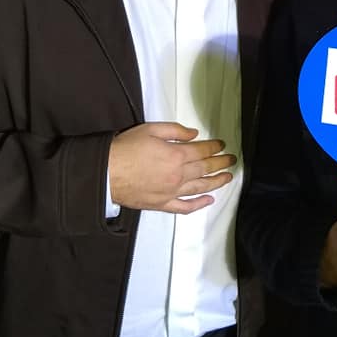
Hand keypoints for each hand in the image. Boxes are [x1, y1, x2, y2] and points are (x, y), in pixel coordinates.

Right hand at [108, 122, 235, 213]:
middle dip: (220, 163)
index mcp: (176, 155)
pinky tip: (209, 200)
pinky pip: (184, 207)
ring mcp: (171, 192)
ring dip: (216, 182)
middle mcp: (178, 175)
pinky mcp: (162, 204)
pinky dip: (198, 204)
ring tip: (228, 177)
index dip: (214, 147)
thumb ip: (175, 130)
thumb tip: (194, 134)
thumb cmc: (126, 148)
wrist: (105, 172)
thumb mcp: (150, 129)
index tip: (222, 145)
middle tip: (231, 160)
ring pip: (200, 188)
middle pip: (205, 169)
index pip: (202, 151)